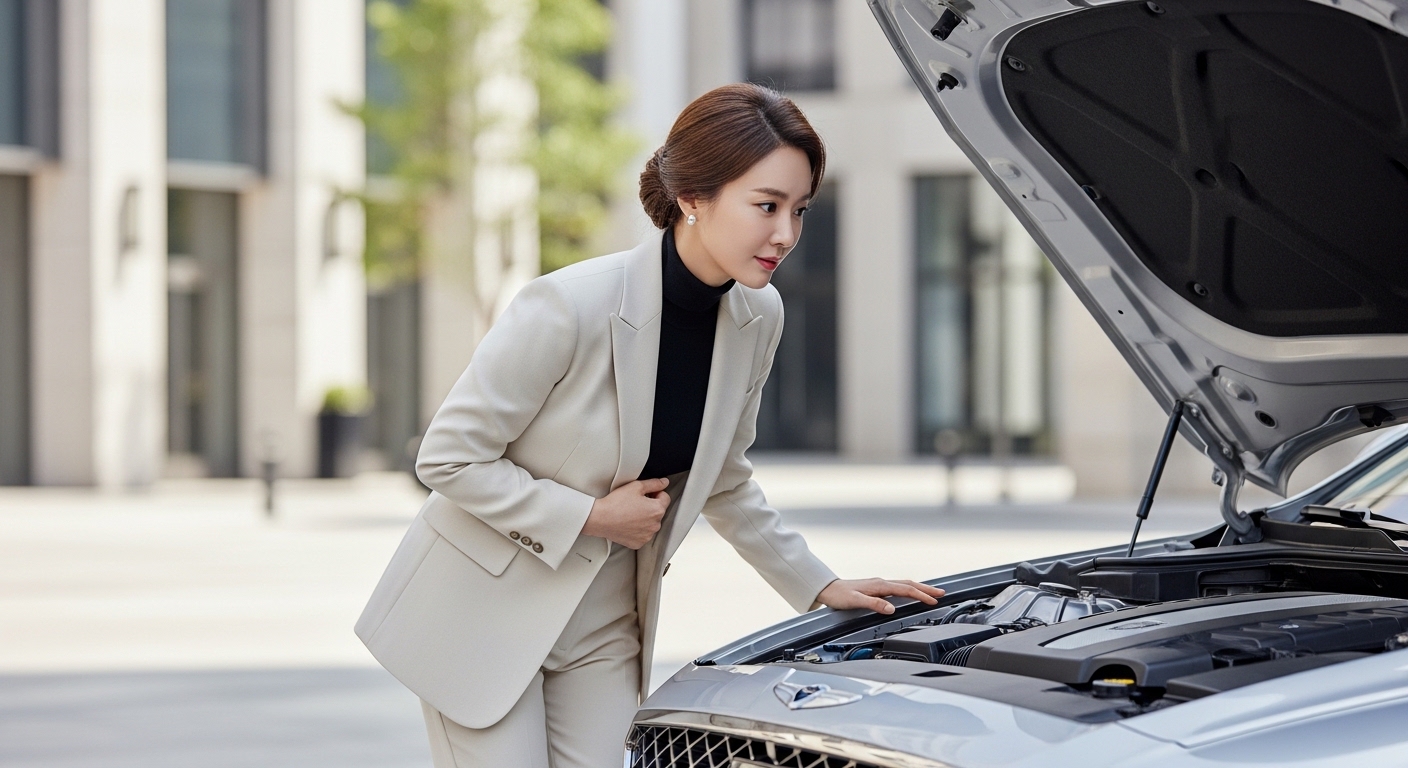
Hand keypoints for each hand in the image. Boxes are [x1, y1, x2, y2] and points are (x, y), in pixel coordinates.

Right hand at [581, 478, 670, 548]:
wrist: (600, 519)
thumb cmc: (616, 503)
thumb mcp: (636, 486)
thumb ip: (654, 483)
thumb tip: (664, 482)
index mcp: (657, 510)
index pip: (665, 498)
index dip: (655, 493)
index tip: (645, 494)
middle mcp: (655, 525)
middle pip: (658, 511)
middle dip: (650, 506)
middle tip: (635, 503)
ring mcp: (647, 535)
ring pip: (651, 523)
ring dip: (645, 518)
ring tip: (630, 513)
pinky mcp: (638, 543)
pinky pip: (643, 534)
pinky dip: (638, 529)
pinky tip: (628, 523)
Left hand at [816, 578, 945, 614]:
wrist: (827, 589)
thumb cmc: (839, 595)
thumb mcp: (855, 601)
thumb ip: (874, 604)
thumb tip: (892, 609)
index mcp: (880, 585)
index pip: (906, 589)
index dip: (921, 595)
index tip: (934, 601)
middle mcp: (881, 583)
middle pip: (909, 584)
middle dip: (926, 589)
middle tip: (942, 594)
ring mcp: (879, 584)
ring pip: (904, 585)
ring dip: (919, 588)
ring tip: (932, 593)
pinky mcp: (876, 588)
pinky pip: (898, 587)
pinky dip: (909, 590)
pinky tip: (910, 593)